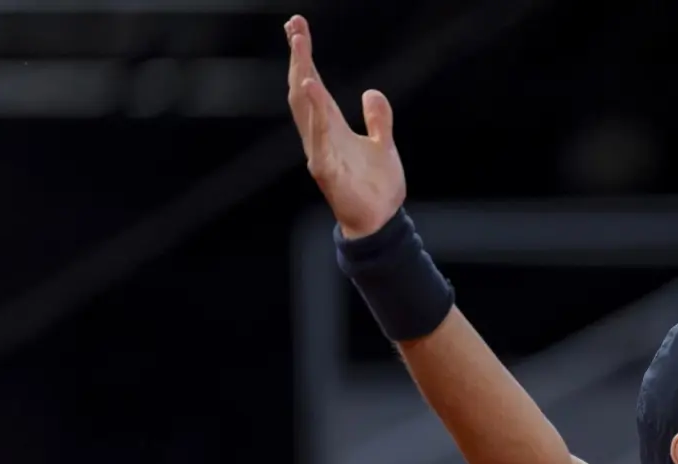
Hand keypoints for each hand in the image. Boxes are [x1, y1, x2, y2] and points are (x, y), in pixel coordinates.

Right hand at [285, 15, 404, 239]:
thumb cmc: (376, 188)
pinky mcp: (329, 172)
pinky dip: (315, 119)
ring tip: (301, 56)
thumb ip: (378, 119)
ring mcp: (322, 153)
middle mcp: (321, 136)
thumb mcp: (383, 145)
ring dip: (303, 84)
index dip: (304, 56)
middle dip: (298, 59)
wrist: (381, 222)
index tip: (297, 27)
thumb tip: (371, 92)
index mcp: (332, 127)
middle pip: (303, 91)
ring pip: (306, 113)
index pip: (314, 85)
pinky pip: (319, 142)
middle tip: (294, 28)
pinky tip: (313, 95)